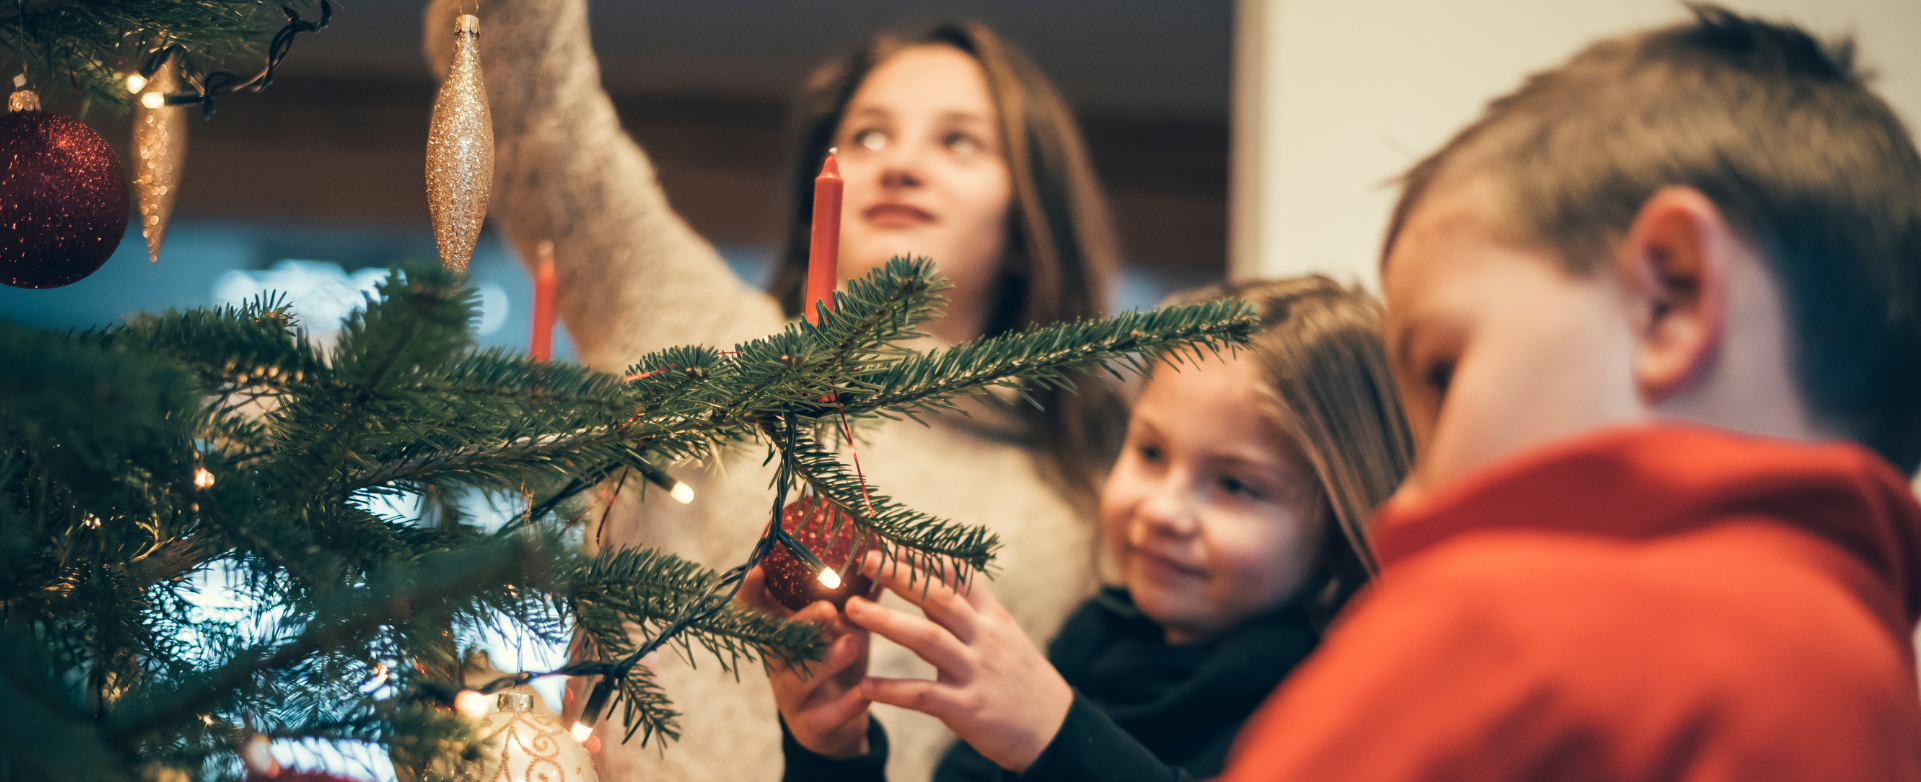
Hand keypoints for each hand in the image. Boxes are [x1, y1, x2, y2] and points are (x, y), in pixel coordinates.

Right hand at [741, 564, 873, 758]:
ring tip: (852, 643)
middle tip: (828, 609)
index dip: (752, 591)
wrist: (838, 724)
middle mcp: (779, 662)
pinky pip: (828, 714)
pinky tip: (866, 692)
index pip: (756, 609)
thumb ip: (857, 596)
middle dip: (802, 622)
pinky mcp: (811, 725)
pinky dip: (848, 702)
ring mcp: (792, 695)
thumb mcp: (844, 627)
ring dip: (827, 660)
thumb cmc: (838, 661)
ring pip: (800, 677)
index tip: (758, 568)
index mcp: (782, 633)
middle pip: (778, 640)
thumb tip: (882, 551)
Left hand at [846, 552, 1072, 771]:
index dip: (921, 557)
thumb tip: (937, 582)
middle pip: (940, 598)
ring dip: (887, 622)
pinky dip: (892, 691)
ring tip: (852, 610)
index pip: (956, 576)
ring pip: (928, 639)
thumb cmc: (1021, 681)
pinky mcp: (967, 708)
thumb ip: (971, 612)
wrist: (1056, 729)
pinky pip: (924, 695)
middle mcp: (984, 639)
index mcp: (992, 618)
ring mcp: (976, 672)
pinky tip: (865, 686)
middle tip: (865, 561)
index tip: (888, 541)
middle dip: (901, 576)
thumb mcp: (1005, 637)